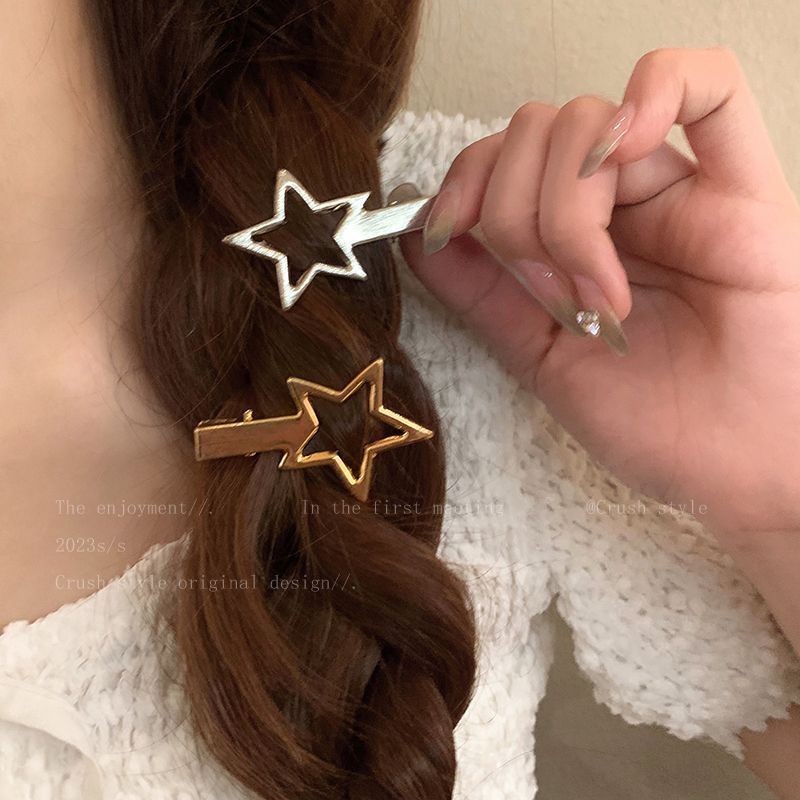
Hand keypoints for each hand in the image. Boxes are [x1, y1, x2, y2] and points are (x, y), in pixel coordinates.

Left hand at [401, 47, 799, 539]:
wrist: (731, 468)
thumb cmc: (651, 423)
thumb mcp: (538, 356)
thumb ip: (480, 294)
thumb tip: (418, 235)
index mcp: (569, 237)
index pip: (501, 158)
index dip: (463, 181)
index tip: (447, 232)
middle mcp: (620, 205)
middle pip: (535, 135)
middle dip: (516, 215)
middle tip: (552, 295)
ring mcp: (679, 191)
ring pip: (588, 123)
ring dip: (566, 208)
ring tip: (599, 293)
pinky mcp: (744, 192)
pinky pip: (710, 87)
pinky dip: (655, 88)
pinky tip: (625, 146)